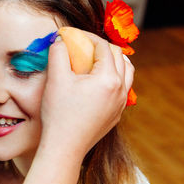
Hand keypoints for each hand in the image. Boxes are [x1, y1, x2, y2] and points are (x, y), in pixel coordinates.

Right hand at [40, 32, 133, 158]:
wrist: (64, 147)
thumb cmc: (59, 114)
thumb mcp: (56, 78)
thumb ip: (58, 52)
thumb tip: (61, 39)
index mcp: (109, 79)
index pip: (103, 46)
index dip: (87, 36)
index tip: (72, 35)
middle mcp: (121, 90)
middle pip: (118, 56)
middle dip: (101, 46)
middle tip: (82, 46)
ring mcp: (120, 104)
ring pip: (126, 71)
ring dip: (113, 61)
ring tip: (96, 60)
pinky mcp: (116, 115)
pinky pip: (123, 88)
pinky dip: (114, 77)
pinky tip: (98, 81)